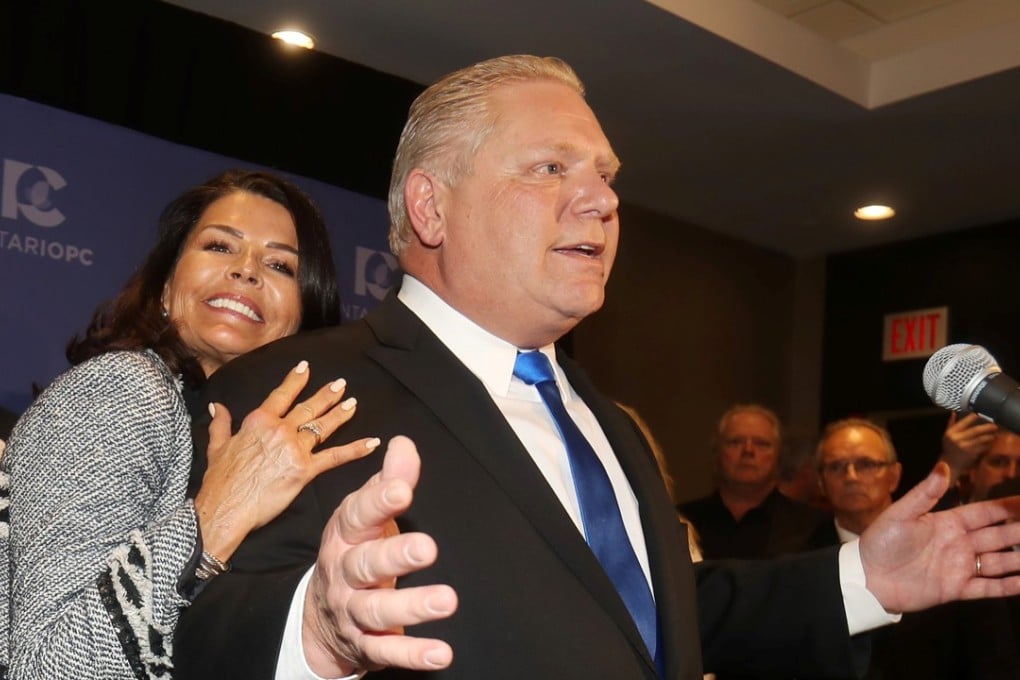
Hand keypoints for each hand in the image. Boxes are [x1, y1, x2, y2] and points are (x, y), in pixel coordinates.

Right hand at [195, 360, 380, 560]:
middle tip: (341, 384)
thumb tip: (217, 406)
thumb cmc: (220, 481)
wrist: (226, 507)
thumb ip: (221, 424)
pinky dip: (355, 449)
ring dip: (340, 414)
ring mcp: (294, 448)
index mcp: (259, 421)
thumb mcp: (216, 447)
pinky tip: (371, 443)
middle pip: (307, 408)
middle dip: (326, 395)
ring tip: (353, 403)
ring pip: (323, 426)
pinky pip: (335, 456)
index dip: (295, 381)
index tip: (306, 367)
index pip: (281, 395)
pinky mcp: (305, 469)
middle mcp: (280, 429)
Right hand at [302, 435, 456, 675]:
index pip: (358, 515)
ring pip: (376, 610)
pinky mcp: (365, 645)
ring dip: (412, 606)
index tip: (403, 490)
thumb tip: (404, 444)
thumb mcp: (365, 515)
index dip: (379, 501)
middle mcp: (344, 572)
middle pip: (365, 564)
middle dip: (395, 556)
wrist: (320, 616)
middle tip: (428, 548)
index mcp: (345, 535)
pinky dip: (413, 654)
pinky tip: (441, 652)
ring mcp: (351, 611)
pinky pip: (387, 651)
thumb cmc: (355, 550)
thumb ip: (389, 481)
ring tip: (447, 600)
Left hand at [860, 462, 1019, 613]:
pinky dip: (1008, 586)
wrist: (868, 577)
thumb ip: (924, 493)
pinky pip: (988, 587)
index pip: (984, 513)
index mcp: (947, 523)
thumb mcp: (901, 514)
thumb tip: (942, 467)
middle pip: (998, 536)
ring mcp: (959, 566)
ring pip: (998, 562)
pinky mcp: (956, 588)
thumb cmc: (880, 542)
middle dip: (1019, 531)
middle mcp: (958, 544)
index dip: (1006, 508)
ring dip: (1018, 559)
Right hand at [940, 412, 996, 482]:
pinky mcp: (971, 454)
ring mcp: (965, 447)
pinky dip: (988, 444)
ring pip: (981, 439)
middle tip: (994, 425)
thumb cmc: (949, 448)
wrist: (949, 465)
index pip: (963, 423)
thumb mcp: (946, 435)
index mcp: (951, 433)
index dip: (972, 418)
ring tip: (994, 434)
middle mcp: (957, 439)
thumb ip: (951, 424)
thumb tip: (954, 412)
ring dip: (989, 436)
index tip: (979, 414)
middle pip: (975, 431)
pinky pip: (982, 447)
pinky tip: (991, 442)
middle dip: (986, 427)